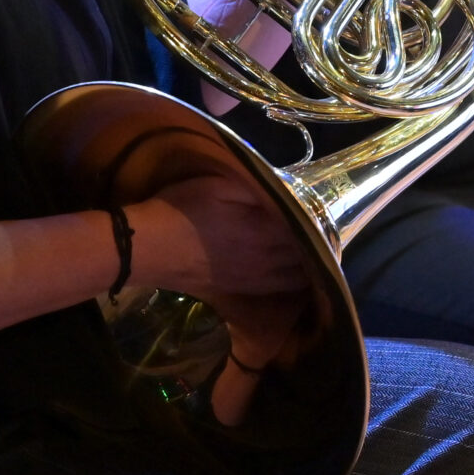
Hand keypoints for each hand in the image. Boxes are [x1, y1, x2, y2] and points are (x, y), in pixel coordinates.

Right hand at [137, 174, 312, 304]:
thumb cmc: (182, 210)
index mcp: (263, 230)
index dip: (320, 224)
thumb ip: (257, 188)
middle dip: (319, 246)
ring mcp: (251, 279)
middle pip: (305, 257)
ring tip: (316, 254)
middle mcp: (264, 259)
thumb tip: (287, 191)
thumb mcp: (219, 184)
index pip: (306, 230)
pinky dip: (291, 282)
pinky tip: (293, 275)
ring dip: (309, 267)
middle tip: (327, 233)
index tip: (328, 215)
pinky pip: (276, 289)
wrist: (145, 248)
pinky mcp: (237, 290)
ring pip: (294, 277)